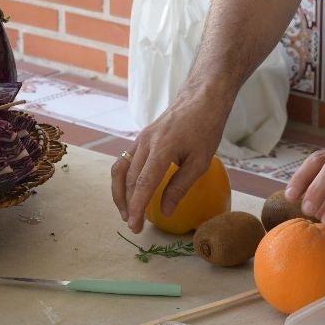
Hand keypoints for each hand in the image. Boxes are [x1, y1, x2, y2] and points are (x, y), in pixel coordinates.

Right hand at [111, 89, 226, 233]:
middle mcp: (145, 143)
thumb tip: (165, 211)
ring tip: (126, 211)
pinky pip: (125, 160)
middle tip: (133, 225)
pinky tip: (131, 191)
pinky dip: (124, 179)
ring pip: (121, 169)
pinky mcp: (141, 138)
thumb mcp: (200, 162)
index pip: (143, 183)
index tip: (134, 226)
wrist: (201, 99)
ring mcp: (141, 139)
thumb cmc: (205, 129)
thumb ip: (180, 186)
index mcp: (162, 149)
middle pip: (128, 178)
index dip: (137, 207)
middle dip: (127, 204)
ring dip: (120, 192)